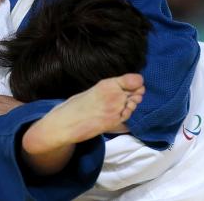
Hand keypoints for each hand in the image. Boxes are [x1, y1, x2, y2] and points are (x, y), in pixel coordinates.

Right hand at [24, 74, 144, 152]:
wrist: (66, 123)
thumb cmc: (75, 106)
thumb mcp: (93, 90)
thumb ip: (110, 89)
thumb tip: (125, 88)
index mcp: (107, 84)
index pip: (135, 80)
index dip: (136, 83)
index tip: (132, 85)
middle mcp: (115, 96)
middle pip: (137, 92)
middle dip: (134, 94)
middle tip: (124, 97)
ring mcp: (116, 110)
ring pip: (134, 104)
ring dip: (130, 105)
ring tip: (116, 107)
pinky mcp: (115, 122)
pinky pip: (128, 116)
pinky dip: (125, 115)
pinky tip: (115, 115)